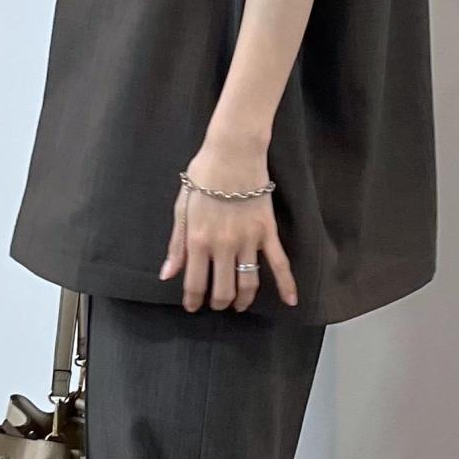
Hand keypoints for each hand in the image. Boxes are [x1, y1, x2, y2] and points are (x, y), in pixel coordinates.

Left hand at [159, 140, 297, 312]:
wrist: (233, 152)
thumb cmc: (203, 175)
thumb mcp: (182, 207)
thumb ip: (176, 244)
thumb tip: (167, 275)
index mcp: (198, 240)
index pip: (195, 283)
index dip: (193, 300)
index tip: (193, 307)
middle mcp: (223, 246)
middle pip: (223, 289)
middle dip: (219, 303)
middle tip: (217, 304)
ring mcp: (248, 240)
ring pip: (248, 282)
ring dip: (244, 299)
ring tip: (240, 305)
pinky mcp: (267, 231)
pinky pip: (279, 262)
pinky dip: (286, 284)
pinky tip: (290, 301)